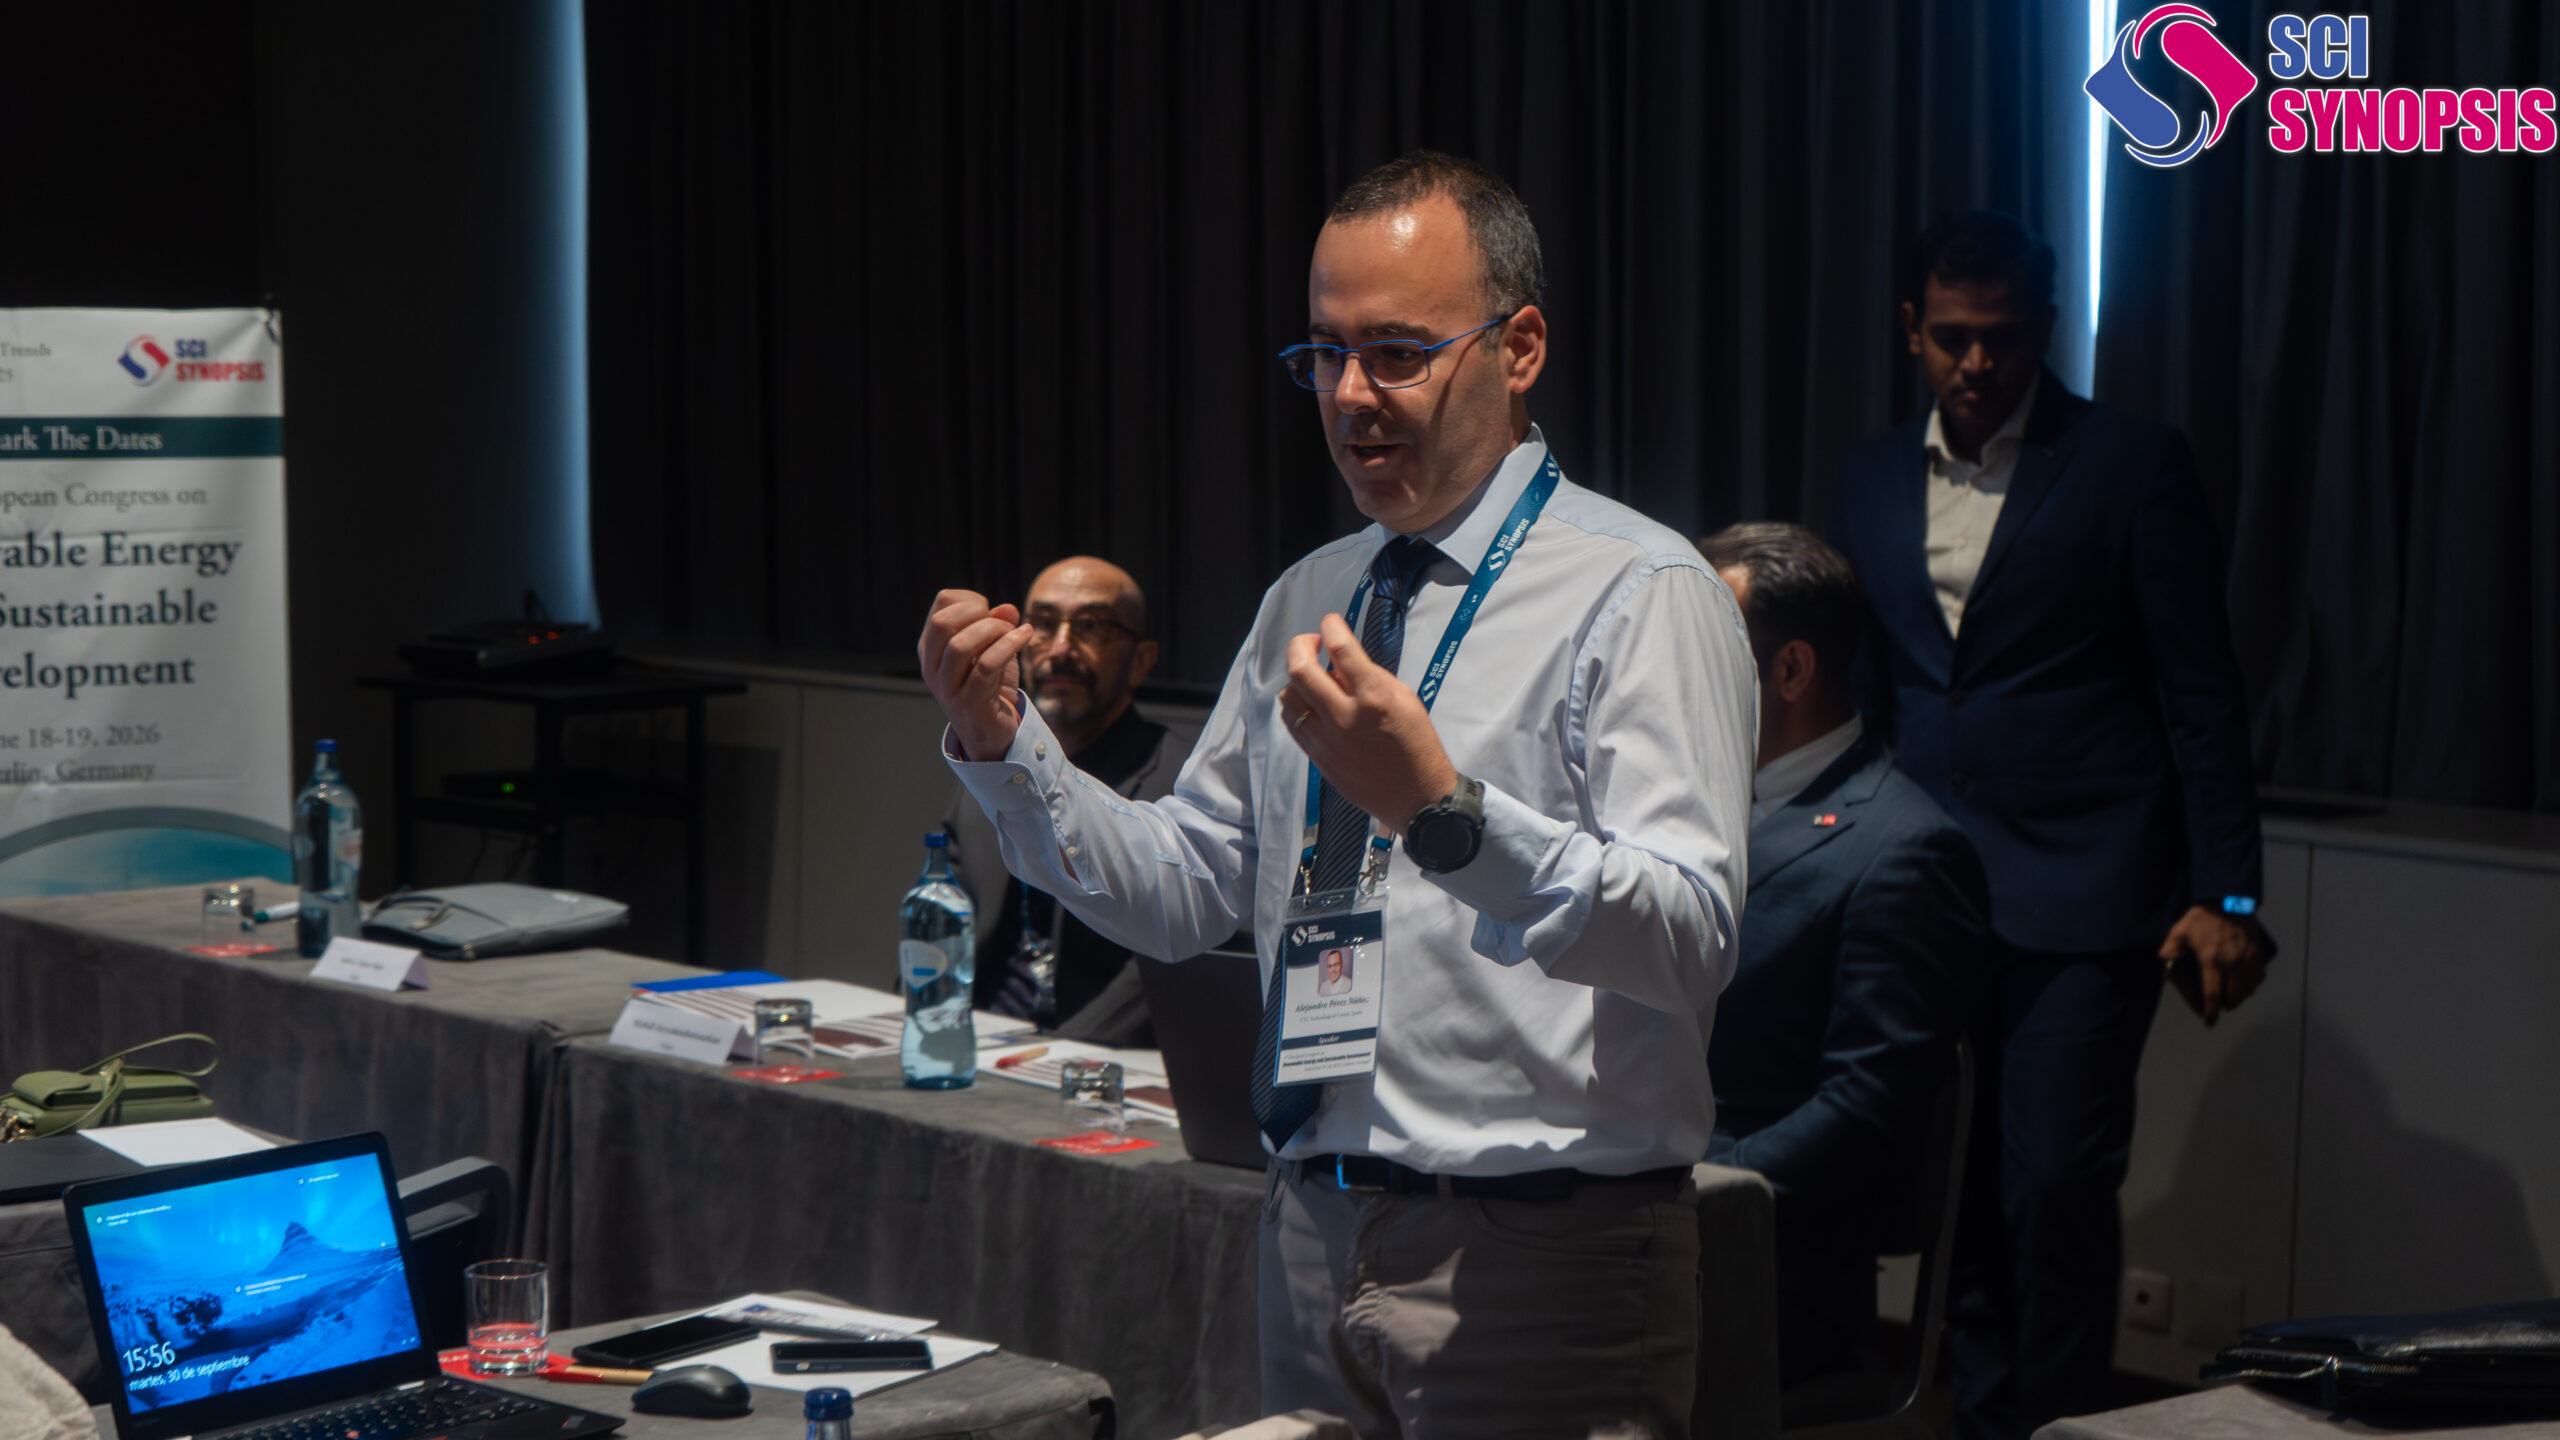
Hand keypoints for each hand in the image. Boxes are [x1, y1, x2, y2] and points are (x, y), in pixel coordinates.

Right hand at [919, 589, 1034, 760]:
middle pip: (941, 622)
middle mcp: (932, 667)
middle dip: (977, 612)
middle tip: (1001, 622)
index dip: (972, 599)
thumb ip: (997, 626)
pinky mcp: (968, 703)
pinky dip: (1009, 645)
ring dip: (993, 630)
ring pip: (960, 645)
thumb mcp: (992, 649)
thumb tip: (1008, 609)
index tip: (991, 611)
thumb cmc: (989, 687)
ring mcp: (947, 687)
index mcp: (932, 647)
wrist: (992, 733)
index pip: (942, 603)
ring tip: (1013, 632)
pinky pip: (986, 666)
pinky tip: (1025, 636)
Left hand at [1278, 613, 1458, 836]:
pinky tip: (1311, 704)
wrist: (1415, 796)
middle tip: (1312, 644)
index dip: (1330, 626)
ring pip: (1288, 696)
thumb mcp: (1405, 699)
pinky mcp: (1317, 758)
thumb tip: (1339, 660)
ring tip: (1314, 679)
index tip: (1331, 623)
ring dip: (1297, 678)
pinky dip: (1296, 705)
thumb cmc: (1416, 743)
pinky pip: (1291, 722)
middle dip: (1301, 645)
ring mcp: (1326, 740)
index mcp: (1374, 697)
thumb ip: (1370, 677)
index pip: (1340, 648)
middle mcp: (1344, 716)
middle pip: (1300, 670)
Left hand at [2159, 905, 2271, 1024]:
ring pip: (2249, 989)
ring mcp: (2248, 960)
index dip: (2211, 1010)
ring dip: (2241, 995)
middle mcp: (2232, 964)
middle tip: (2221, 1002)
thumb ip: (2171, 946)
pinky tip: (2245, 981)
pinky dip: (2252, 984)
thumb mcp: (2180, 929)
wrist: (2229, 900)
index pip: (2212, 993)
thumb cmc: (2203, 916)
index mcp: (2211, 961)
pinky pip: (2259, 977)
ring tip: (2232, 993)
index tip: (2210, 1022)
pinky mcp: (2259, 954)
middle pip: (2234, 996)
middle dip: (2227, 1004)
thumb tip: (2163, 958)